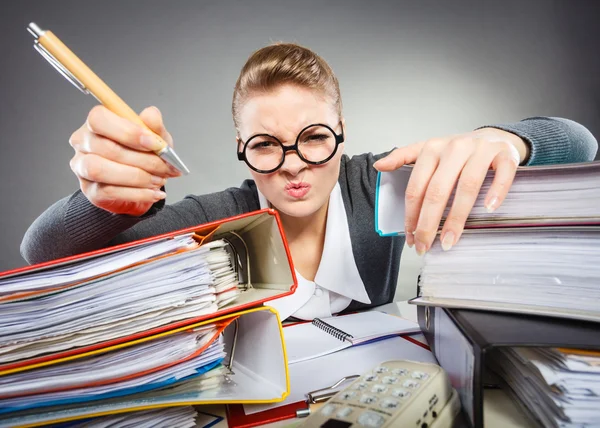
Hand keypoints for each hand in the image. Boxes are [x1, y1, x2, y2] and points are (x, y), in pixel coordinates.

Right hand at [69, 105, 179, 215]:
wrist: (141, 181)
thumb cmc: (143, 153)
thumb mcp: (154, 137)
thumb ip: (153, 125)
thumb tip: (151, 115)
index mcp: (96, 123)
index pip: (99, 119)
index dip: (128, 132)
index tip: (155, 144)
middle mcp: (83, 142)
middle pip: (105, 148)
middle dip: (143, 159)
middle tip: (166, 167)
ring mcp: (82, 167)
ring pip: (100, 170)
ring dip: (137, 177)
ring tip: (159, 180)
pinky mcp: (90, 190)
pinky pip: (109, 192)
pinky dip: (138, 193)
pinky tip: (154, 192)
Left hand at [374, 128, 527, 253]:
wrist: (494, 137)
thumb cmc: (457, 152)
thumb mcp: (428, 150)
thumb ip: (402, 157)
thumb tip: (379, 166)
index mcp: (432, 149)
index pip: (417, 187)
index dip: (411, 215)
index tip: (410, 237)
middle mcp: (455, 148)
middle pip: (438, 190)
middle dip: (428, 222)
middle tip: (424, 246)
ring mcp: (481, 151)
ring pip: (467, 185)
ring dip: (457, 218)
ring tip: (448, 241)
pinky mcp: (505, 155)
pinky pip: (502, 174)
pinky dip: (496, 191)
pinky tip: (488, 209)